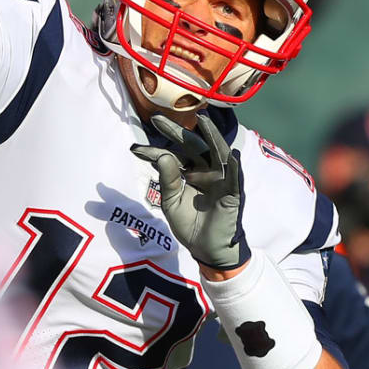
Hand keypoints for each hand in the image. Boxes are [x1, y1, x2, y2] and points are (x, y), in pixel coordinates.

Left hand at [131, 114, 250, 270]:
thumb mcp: (170, 201)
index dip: (154, 151)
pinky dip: (233, 165)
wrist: (204, 248)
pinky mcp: (232, 193)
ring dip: (212, 136)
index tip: (134, 149)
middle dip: (176, 132)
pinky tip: (230, 154)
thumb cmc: (188, 224)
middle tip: (157, 119)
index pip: (172, 156)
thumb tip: (162, 155)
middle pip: (193, 146)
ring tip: (203, 121)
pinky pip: (234, 178)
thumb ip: (167, 179)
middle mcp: (206, 171)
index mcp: (190, 172)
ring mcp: (220, 179)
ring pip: (217, 153)